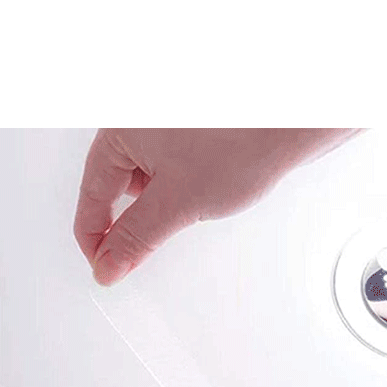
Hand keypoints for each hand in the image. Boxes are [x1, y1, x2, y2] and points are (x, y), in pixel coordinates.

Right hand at [73, 128, 359, 285]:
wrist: (296, 116)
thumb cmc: (243, 140)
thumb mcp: (178, 203)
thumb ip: (135, 239)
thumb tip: (107, 266)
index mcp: (120, 128)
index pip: (91, 196)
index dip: (97, 241)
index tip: (108, 269)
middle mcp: (136, 117)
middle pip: (114, 184)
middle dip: (133, 217)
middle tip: (156, 238)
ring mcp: (162, 120)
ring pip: (144, 174)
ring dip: (159, 200)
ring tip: (194, 199)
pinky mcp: (188, 125)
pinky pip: (167, 162)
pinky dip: (179, 183)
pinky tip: (206, 185)